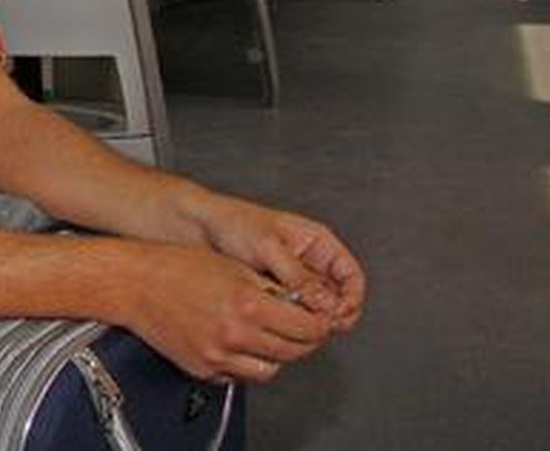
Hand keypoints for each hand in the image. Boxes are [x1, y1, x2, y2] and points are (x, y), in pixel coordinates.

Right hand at [120, 241, 331, 384]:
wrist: (133, 283)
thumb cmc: (174, 266)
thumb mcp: (231, 265)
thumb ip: (269, 288)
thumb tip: (298, 303)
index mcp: (246, 303)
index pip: (307, 327)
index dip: (318, 323)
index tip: (316, 318)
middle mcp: (234, 334)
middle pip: (293, 352)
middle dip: (303, 340)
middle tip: (299, 327)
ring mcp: (217, 356)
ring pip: (270, 370)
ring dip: (276, 355)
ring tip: (266, 335)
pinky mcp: (203, 369)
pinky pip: (239, 376)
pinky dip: (245, 363)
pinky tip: (238, 342)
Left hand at [190, 193, 365, 332]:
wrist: (198, 227)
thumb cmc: (232, 223)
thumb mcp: (269, 247)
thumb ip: (298, 276)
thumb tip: (325, 303)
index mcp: (317, 242)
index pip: (351, 276)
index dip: (351, 298)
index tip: (339, 315)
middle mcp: (309, 262)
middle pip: (338, 297)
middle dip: (332, 315)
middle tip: (320, 327)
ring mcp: (293, 278)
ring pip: (316, 308)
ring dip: (311, 320)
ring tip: (297, 325)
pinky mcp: (276, 291)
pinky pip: (293, 311)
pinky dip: (291, 319)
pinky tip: (280, 323)